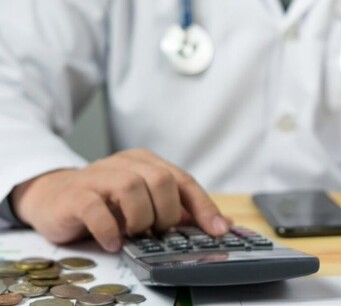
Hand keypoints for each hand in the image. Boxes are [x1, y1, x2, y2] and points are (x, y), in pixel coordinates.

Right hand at [10, 148, 230, 251]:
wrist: (53, 197)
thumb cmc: (106, 202)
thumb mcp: (146, 204)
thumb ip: (180, 212)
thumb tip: (223, 225)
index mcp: (147, 163)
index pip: (183, 181)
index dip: (204, 207)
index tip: (218, 231)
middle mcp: (126, 164)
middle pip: (161, 180)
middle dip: (167, 213)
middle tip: (158, 232)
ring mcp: (99, 175)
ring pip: (131, 188)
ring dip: (139, 218)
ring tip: (134, 234)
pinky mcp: (76, 194)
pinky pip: (96, 208)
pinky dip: (109, 229)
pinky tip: (114, 242)